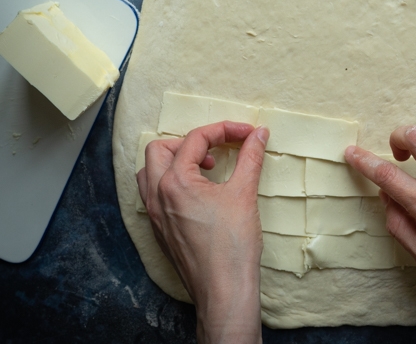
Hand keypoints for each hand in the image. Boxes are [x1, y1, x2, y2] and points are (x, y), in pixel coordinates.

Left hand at [137, 122, 268, 343]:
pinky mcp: (160, 231)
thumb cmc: (233, 245)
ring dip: (173, 161)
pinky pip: (153, 196)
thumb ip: (250, 157)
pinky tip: (198, 193)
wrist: (224, 291)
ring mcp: (155, 215)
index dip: (224, 129)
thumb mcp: (244, 193)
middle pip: (160, 149)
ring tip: (204, 168)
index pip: (195, 139)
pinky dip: (171, 183)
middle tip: (217, 150)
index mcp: (175, 182)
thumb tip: (259, 134)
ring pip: (149, 173)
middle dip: (190, 142)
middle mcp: (157, 196)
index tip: (247, 133)